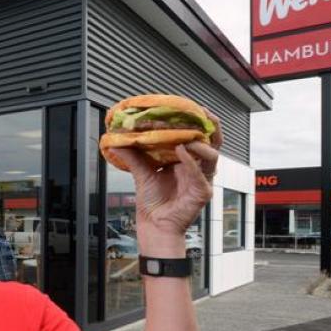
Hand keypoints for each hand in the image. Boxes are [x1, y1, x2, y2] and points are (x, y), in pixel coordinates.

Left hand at [106, 111, 221, 241]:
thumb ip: (132, 155)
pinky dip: (191, 162)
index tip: (190, 107)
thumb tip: (117, 140)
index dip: (198, 121)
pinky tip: (183, 151)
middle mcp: (197, 167)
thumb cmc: (152, 201)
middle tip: (202, 113)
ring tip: (185, 137)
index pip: (199, 136)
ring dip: (199, 143)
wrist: (153, 224)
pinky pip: (201, 174)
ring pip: (212, 156)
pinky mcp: (202, 192)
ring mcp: (202, 179)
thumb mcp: (142, 172)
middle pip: (213, 142)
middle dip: (211, 126)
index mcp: (186, 160)